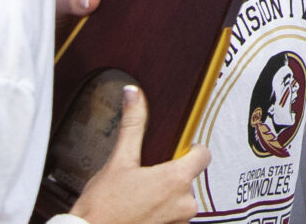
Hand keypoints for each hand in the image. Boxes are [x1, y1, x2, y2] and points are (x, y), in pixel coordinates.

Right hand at [72, 84, 208, 223]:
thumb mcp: (118, 161)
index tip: (176, 150)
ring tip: (139, 196)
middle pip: (188, 177)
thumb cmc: (102, 208)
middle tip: (145, 177)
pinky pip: (173, 216)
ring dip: (165, 196)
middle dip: (170, 175)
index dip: (190, 149)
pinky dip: (160, 212)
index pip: (203, 155)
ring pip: (180, 199)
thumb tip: (134, 95)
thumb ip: (132, 125)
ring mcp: (179, 221)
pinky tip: (140, 211)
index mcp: (176, 179)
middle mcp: (184, 203)